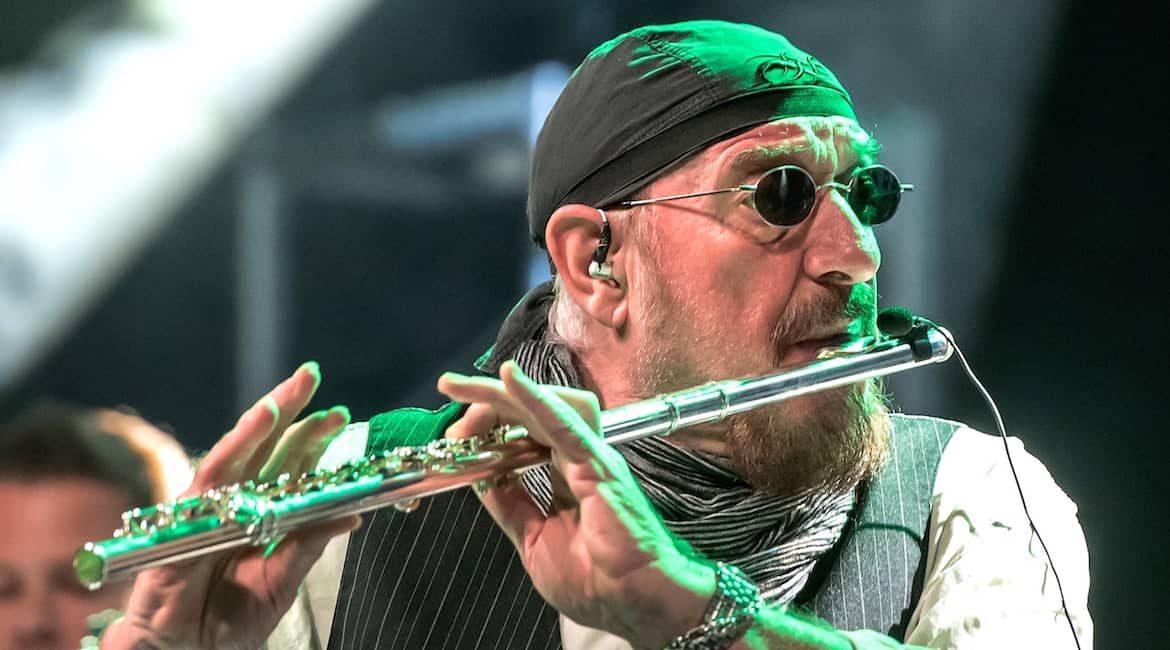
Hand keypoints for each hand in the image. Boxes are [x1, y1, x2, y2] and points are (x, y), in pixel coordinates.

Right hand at [101, 362, 358, 649]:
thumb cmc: (224, 626)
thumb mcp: (279, 582)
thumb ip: (308, 545)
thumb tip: (352, 514)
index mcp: (258, 518)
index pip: (287, 468)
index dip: (311, 440)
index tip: (340, 414)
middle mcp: (233, 505)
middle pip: (265, 449)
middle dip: (290, 413)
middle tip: (312, 376)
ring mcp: (208, 508)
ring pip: (238, 452)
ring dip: (264, 418)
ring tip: (290, 392)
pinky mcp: (184, 519)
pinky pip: (211, 476)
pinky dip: (235, 445)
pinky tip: (258, 421)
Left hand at [438, 362, 714, 649]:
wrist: (631, 603)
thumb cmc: (596, 581)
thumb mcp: (532, 539)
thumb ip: (510, 505)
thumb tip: (481, 478)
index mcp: (562, 472)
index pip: (521, 431)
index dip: (486, 426)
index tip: (455, 438)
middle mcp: (577, 456)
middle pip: (529, 410)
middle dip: (486, 395)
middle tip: (450, 386)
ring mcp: (589, 456)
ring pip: (545, 405)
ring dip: (504, 392)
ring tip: (465, 388)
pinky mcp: (598, 464)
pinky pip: (563, 424)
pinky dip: (536, 400)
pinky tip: (510, 380)